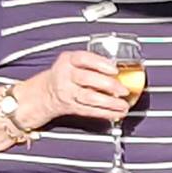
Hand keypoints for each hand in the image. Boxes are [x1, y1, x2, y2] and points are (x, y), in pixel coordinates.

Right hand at [13, 49, 130, 126]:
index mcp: (68, 60)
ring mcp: (67, 92)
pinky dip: (106, 113)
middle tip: (124, 90)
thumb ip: (95, 63)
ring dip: (109, 102)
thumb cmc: (69, 74)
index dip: (100, 63)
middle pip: (86, 78)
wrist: (47, 92)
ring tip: (123, 105)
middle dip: (108, 85)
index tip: (114, 69)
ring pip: (88, 97)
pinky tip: (117, 113)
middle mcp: (65, 75)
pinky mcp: (71, 107)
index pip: (83, 58)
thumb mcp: (75, 62)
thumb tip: (123, 71)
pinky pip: (89, 111)